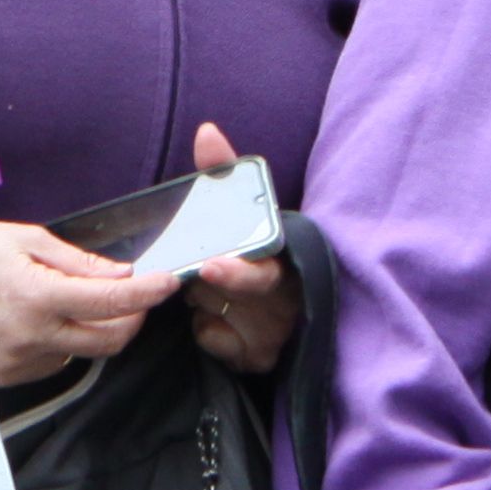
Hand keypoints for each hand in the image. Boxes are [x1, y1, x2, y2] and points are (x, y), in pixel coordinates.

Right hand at [0, 211, 179, 385]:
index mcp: (34, 296)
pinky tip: (39, 321)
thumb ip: (79, 262)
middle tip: (133, 296)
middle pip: (107, 341)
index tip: (169, 283)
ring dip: (92, 330)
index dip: (147, 294)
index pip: (109, 302)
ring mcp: (15, 363)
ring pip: (81, 354)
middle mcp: (28, 337)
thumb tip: (122, 276)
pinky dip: (61, 343)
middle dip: (131, 319)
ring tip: (68, 301)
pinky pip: (53, 363)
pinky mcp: (5, 377)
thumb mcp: (26, 239)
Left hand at [174, 121, 298, 372]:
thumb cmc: (252, 251)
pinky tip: (216, 317)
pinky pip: (212, 341)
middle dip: (212, 281)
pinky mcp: (254, 358)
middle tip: (204, 271)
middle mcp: (285, 300)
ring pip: (215, 313)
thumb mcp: (243, 210)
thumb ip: (224, 172)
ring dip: (204, 298)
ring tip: (214, 287)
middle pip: (231, 296)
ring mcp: (272, 333)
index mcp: (286, 261)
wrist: (265, 305)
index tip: (212, 266)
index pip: (263, 271)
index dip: (238, 272)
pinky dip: (206, 328)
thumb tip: (207, 131)